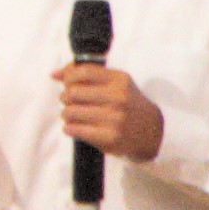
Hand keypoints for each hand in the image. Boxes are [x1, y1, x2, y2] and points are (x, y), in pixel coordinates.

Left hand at [50, 62, 167, 163]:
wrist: (153, 132)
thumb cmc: (128, 106)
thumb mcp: (117, 84)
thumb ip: (88, 76)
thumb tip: (55, 74)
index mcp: (120, 80)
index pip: (83, 72)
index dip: (68, 77)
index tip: (67, 83)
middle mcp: (118, 98)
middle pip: (72, 92)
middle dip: (66, 98)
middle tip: (72, 102)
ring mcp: (114, 118)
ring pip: (70, 112)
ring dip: (67, 115)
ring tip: (76, 116)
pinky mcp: (109, 137)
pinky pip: (74, 129)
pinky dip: (70, 128)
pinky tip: (78, 128)